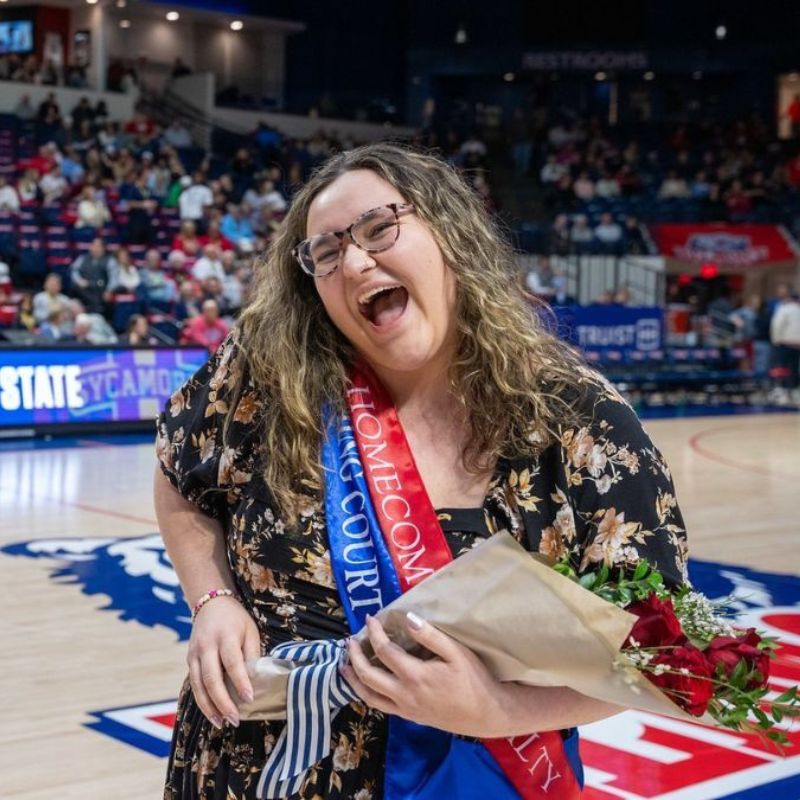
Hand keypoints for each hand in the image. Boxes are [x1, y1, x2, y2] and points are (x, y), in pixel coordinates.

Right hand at [187, 596, 260, 728]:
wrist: (210, 604)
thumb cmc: (235, 619)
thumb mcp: (250, 630)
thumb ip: (252, 654)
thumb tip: (257, 681)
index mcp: (226, 636)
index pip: (232, 662)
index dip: (241, 681)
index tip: (250, 698)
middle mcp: (207, 646)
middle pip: (212, 678)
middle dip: (223, 702)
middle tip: (235, 719)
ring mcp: (194, 654)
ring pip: (199, 686)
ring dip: (210, 707)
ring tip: (222, 723)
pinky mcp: (189, 661)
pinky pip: (194, 684)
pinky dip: (202, 701)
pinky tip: (212, 713)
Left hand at [341, 613, 511, 737]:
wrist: (486, 713)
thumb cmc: (474, 680)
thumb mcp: (456, 652)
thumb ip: (430, 636)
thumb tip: (407, 619)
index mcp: (415, 676)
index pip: (384, 651)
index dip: (374, 633)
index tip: (370, 619)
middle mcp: (404, 694)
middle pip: (368, 675)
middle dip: (355, 656)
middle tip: (349, 640)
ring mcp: (404, 708)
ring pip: (369, 696)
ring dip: (353, 679)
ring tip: (344, 665)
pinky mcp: (408, 716)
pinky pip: (380, 706)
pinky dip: (366, 694)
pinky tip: (365, 685)